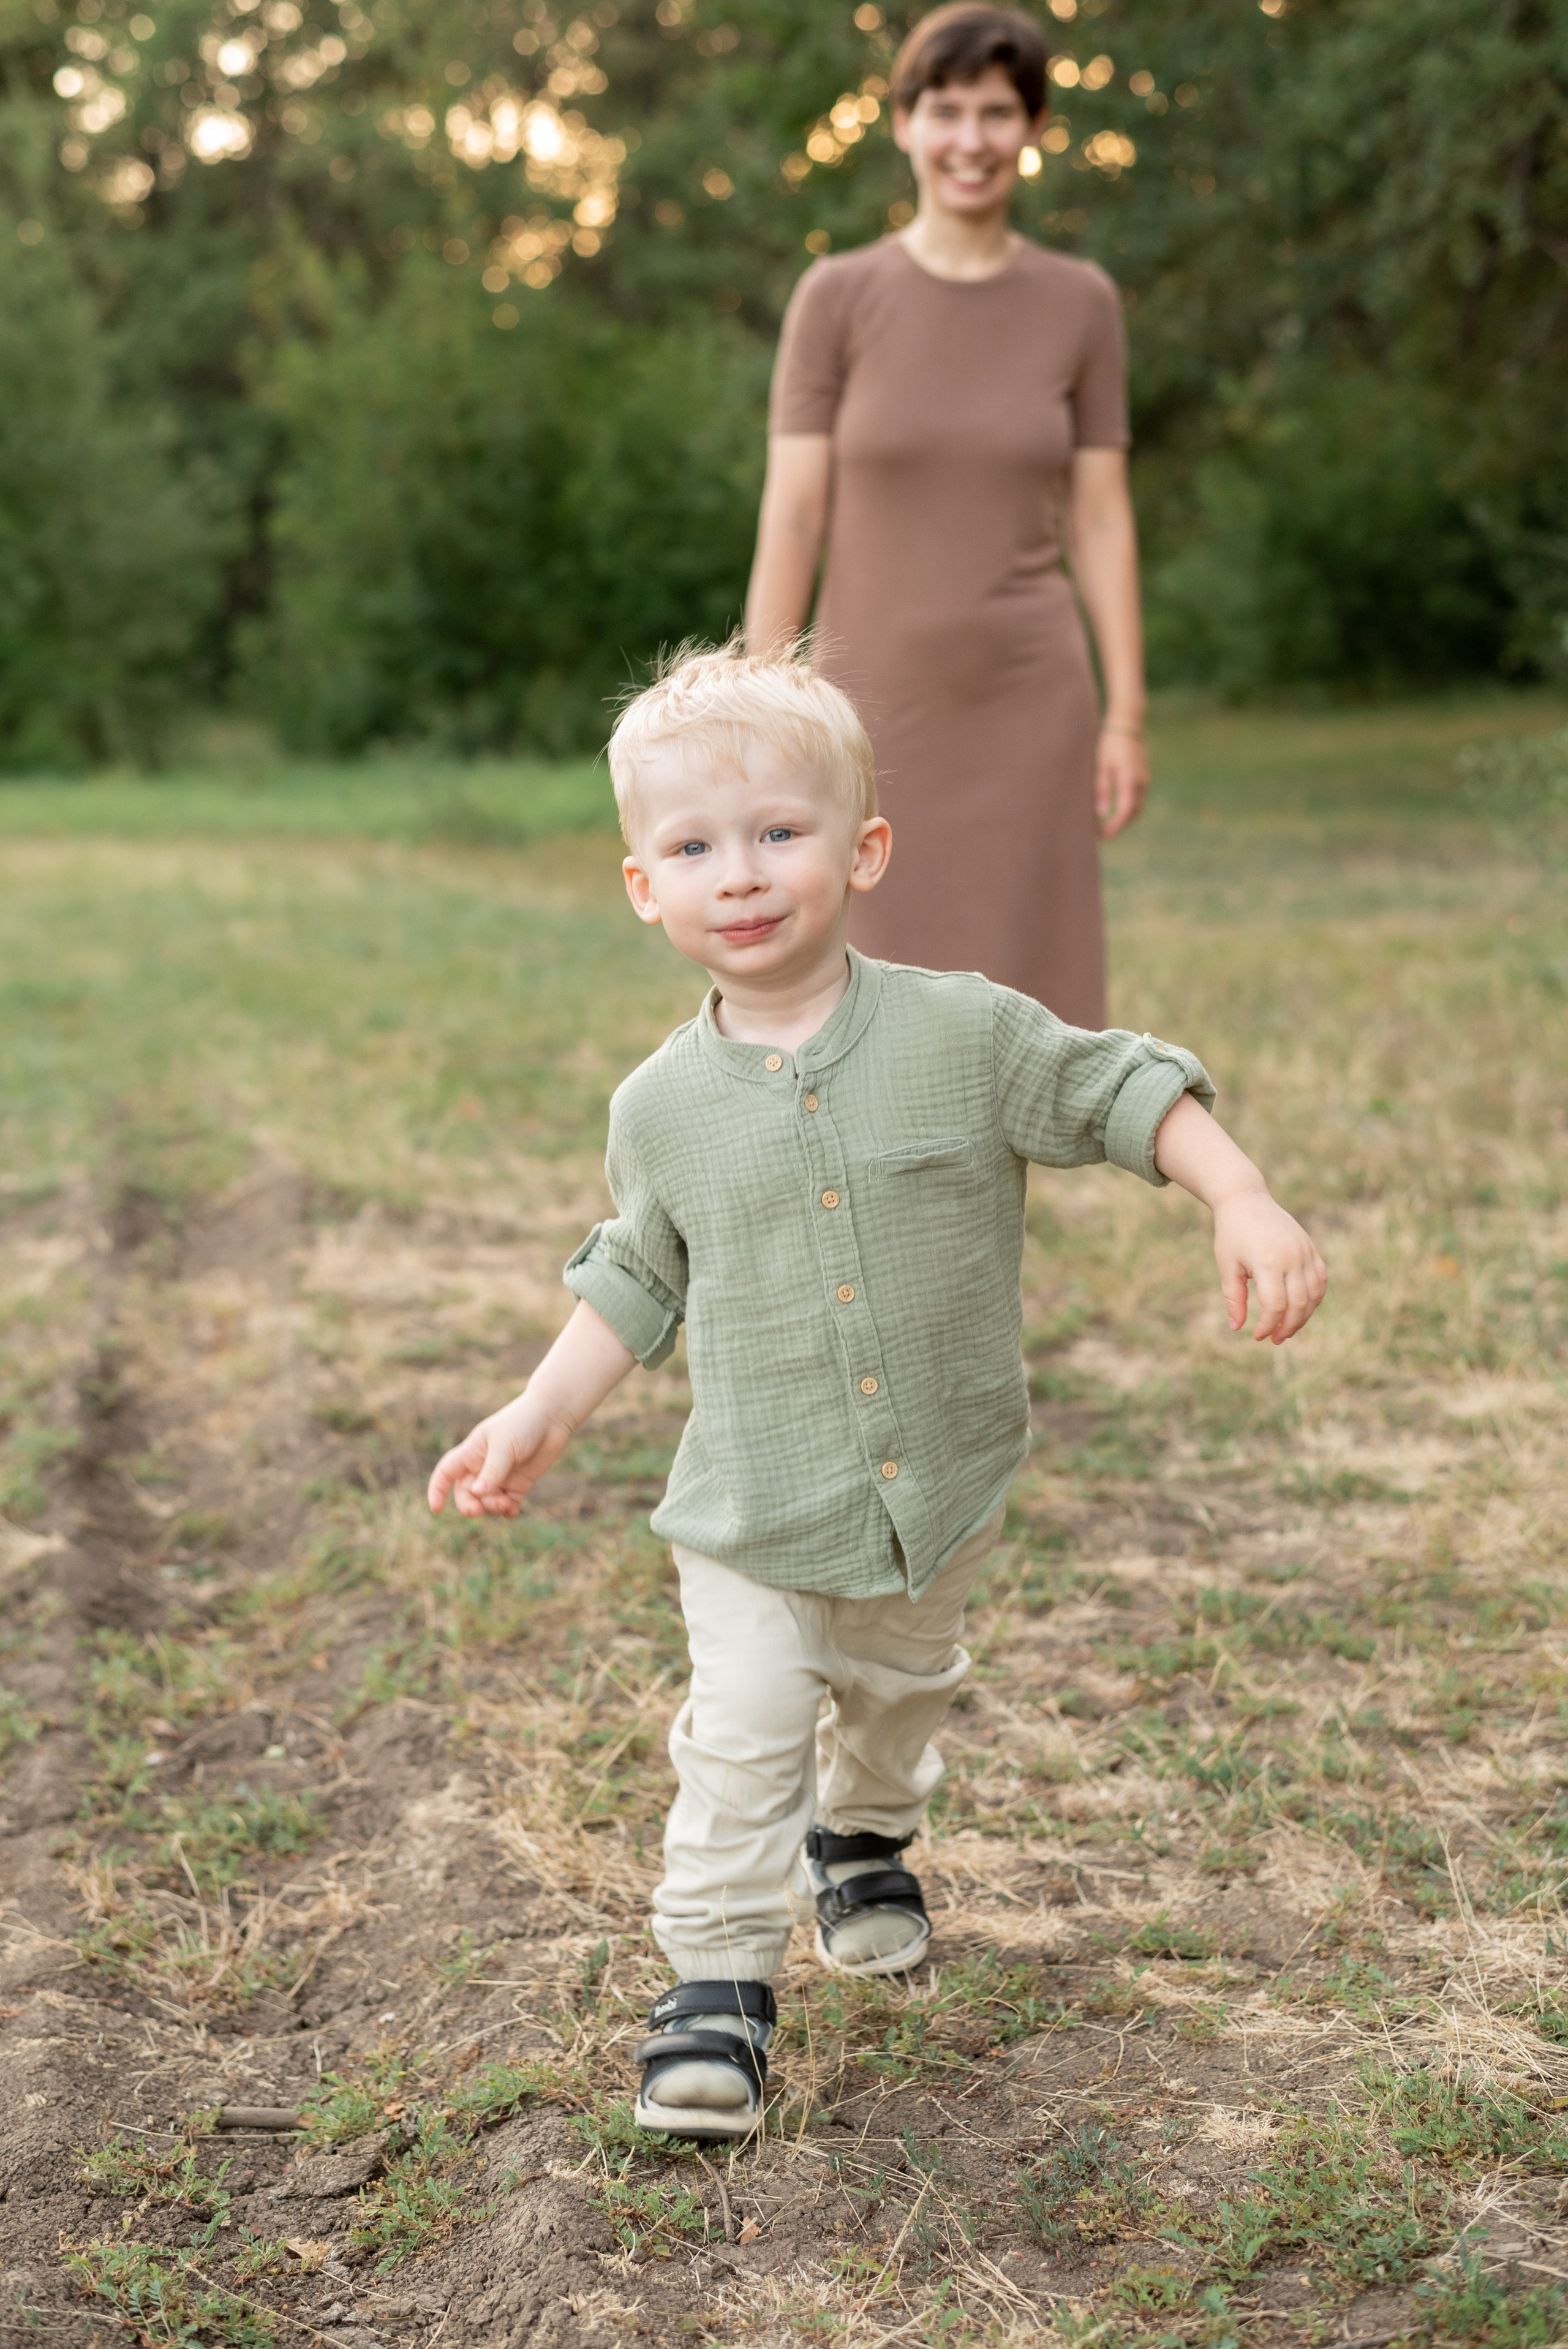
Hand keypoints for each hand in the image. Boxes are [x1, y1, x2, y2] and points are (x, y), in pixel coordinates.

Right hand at [427, 1394, 572, 1518]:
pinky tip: (513, 1510)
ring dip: (492, 1507)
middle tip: (479, 1510)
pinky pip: (508, 1504)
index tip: (436, 1509)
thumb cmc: (523, 1423)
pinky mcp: (520, 1483)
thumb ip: (492, 1471)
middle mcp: (483, 1466)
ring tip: (506, 1503)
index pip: (446, 1472)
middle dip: (469, 1505)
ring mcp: (501, 1476)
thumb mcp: (504, 1446)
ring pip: (487, 1501)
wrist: (553, 1416)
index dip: (437, 1490)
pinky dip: (507, 1511)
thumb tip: (477, 1494)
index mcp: (472, 1452)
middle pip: (465, 1493)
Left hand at [1094, 726, 1149, 838]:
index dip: (1115, 826)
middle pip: (1133, 813)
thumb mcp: (1102, 765)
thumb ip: (1102, 789)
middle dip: (1120, 826)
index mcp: (1130, 780)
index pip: (1125, 812)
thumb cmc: (1110, 743)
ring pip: (1137, 807)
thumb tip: (1101, 812)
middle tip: (1103, 835)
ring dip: (1125, 818)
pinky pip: (1138, 798)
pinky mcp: (1143, 776)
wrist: (1127, 724)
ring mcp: (1144, 779)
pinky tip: (1116, 810)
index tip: (1104, 835)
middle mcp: (1141, 782)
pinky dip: (1128, 808)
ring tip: (1108, 825)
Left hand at [1212, 1191, 1327, 1343]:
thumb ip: (1234, 1298)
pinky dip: (1315, 1298)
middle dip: (1288, 1327)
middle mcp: (1291, 1257)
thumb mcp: (1227, 1266)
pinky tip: (1301, 1309)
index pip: (1275, 1306)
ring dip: (1303, 1316)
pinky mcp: (1310, 1247)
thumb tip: (1237, 1328)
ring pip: (1314, 1294)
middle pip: (1299, 1304)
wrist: (1246, 1200)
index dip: (1269, 1326)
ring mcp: (1304, 1251)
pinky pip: (1320, 1279)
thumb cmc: (1232, 1234)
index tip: (1258, 1337)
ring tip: (1288, 1328)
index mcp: (1267, 1262)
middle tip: (1276, 1339)